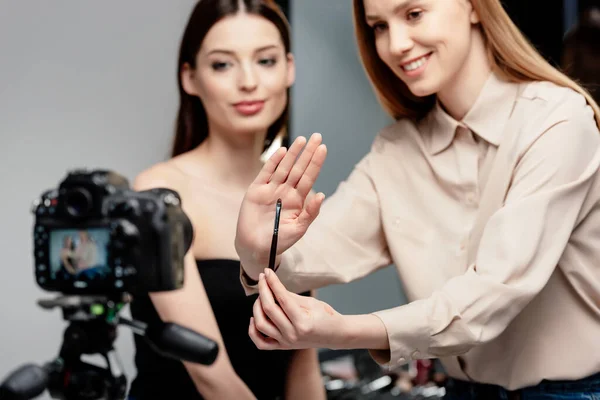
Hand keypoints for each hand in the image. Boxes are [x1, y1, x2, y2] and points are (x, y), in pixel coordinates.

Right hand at [235, 134, 327, 275]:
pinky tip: (283, 151)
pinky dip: (274, 162)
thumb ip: (310, 213)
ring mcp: (271, 189)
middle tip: (317, 136)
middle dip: (308, 153)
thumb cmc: (279, 241)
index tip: (323, 148)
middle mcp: (285, 191)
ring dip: (293, 153)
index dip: (315, 163)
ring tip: (302, 140)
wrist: (255, 248)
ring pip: (284, 167)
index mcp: (297, 200)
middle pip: (299, 168)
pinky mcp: (256, 190)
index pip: (309, 177)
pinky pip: (266, 173)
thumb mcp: (299, 229)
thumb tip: (321, 195)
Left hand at [249, 268, 344, 349]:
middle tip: (262, 278)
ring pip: (261, 324)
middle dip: (263, 290)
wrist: (335, 335)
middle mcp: (292, 334)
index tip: (267, 271)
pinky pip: (261, 342)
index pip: (281, 298)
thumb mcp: (311, 303)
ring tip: (261, 296)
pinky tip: (254, 318)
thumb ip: (290, 297)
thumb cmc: (326, 316)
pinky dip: (253, 331)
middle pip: (268, 309)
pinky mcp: (283, 347)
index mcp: (302, 322)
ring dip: (257, 307)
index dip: (272, 282)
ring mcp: (286, 342)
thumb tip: (272, 286)